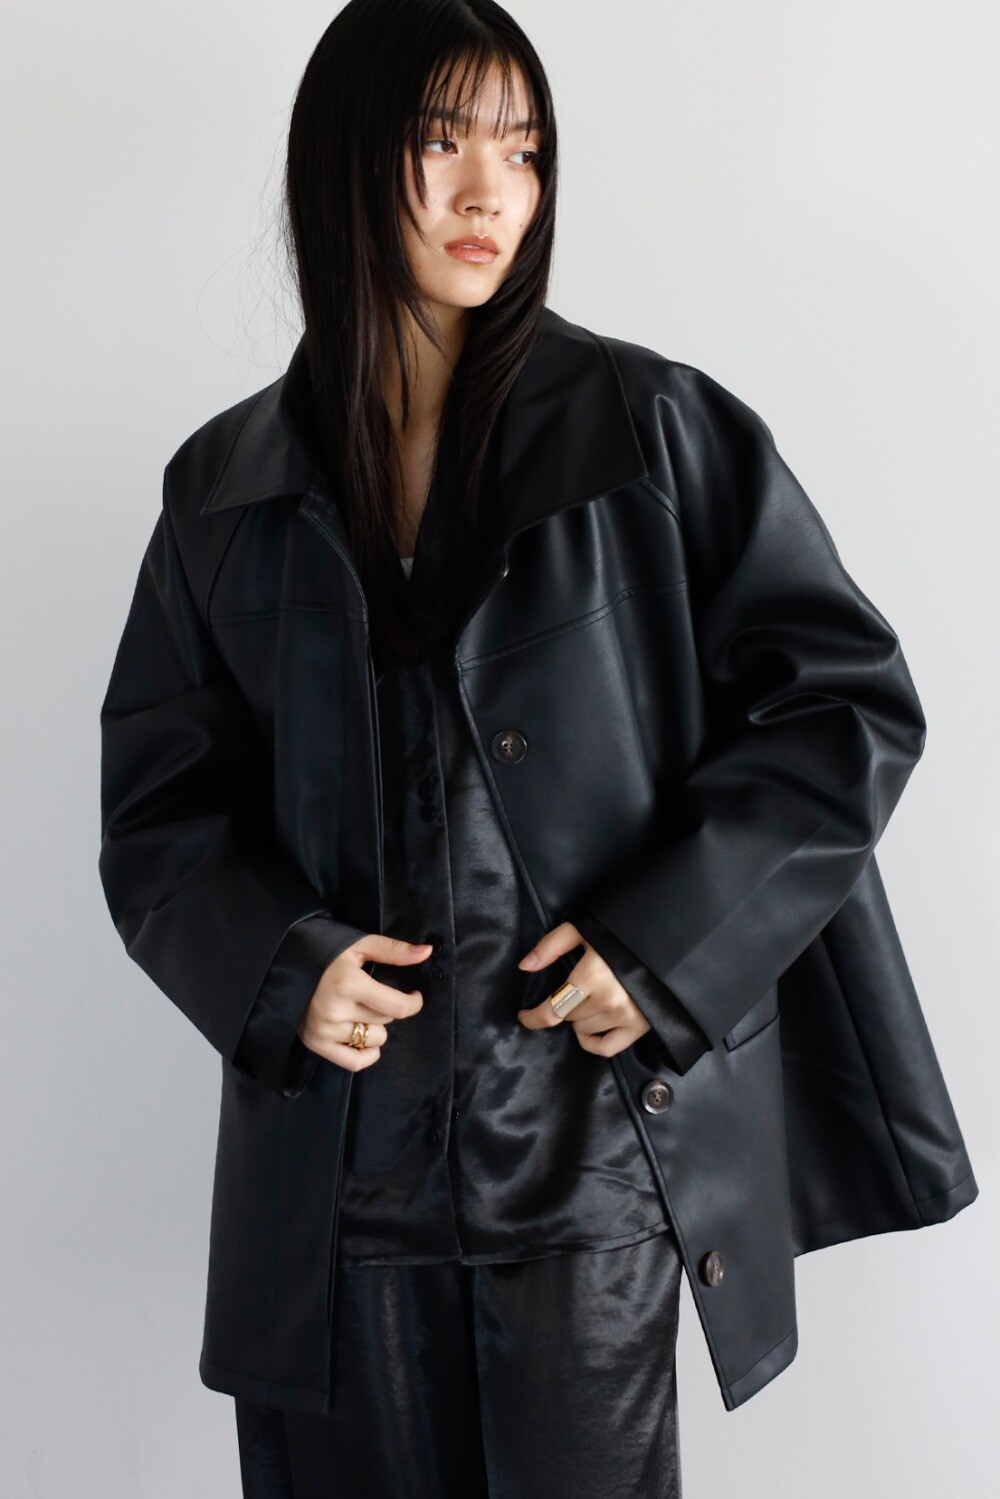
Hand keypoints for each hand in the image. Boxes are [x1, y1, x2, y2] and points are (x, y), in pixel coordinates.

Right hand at [296, 933, 430, 1071]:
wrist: (284, 964)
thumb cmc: (325, 951)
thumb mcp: (359, 945)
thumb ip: (395, 951)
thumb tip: (427, 952)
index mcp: (349, 984)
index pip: (398, 1007)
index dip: (414, 1003)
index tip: (414, 996)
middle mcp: (336, 1011)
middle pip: (386, 1021)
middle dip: (387, 1007)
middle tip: (372, 994)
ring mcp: (324, 1030)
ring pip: (374, 1040)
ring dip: (375, 1027)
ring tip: (360, 1010)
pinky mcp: (315, 1044)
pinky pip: (354, 1063)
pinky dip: (366, 1053)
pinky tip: (363, 1036)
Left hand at [516, 921, 652, 1056]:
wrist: (666, 943)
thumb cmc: (622, 932)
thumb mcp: (585, 928)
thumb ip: (552, 946)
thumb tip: (525, 966)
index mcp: (593, 975)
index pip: (552, 1009)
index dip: (533, 1017)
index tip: (524, 1016)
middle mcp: (609, 1000)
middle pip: (568, 1017)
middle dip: (564, 1004)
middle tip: (575, 987)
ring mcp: (626, 1016)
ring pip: (583, 1030)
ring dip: (578, 1018)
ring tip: (588, 999)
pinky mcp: (640, 1027)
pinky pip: (606, 1048)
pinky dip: (592, 1042)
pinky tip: (590, 1030)